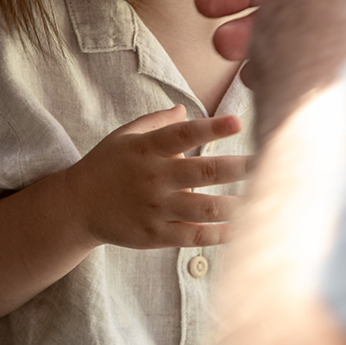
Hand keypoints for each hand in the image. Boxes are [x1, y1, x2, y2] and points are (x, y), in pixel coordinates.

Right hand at [67, 104, 249, 249]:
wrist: (76, 206)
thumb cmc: (106, 165)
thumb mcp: (125, 136)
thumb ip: (157, 122)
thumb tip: (186, 109)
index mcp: (147, 149)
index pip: (182, 135)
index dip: (210, 128)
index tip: (237, 121)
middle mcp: (153, 178)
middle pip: (202, 172)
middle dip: (239, 167)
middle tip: (268, 162)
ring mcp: (155, 209)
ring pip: (204, 208)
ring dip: (237, 204)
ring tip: (264, 197)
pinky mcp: (155, 235)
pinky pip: (194, 235)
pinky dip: (220, 234)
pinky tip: (242, 228)